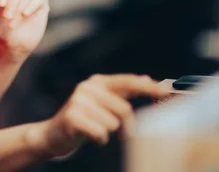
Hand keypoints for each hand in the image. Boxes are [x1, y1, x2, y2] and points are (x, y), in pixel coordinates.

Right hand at [31, 74, 169, 157]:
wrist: (53, 134)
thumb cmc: (84, 120)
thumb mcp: (103, 103)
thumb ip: (122, 92)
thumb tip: (146, 78)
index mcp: (97, 82)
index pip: (127, 82)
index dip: (147, 87)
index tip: (164, 91)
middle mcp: (87, 88)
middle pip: (123, 108)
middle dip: (126, 126)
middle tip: (122, 134)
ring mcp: (78, 101)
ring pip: (113, 123)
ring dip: (108, 132)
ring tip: (95, 130)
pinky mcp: (72, 117)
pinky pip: (100, 133)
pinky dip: (99, 139)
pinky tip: (88, 136)